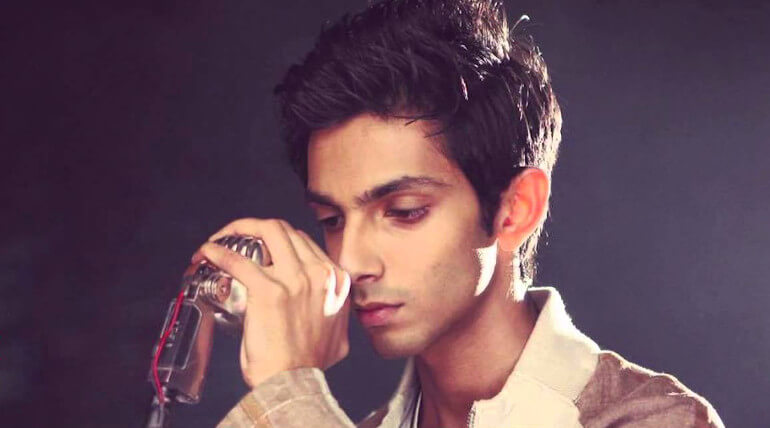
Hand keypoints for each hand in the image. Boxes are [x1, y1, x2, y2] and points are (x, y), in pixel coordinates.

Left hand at [191, 218, 350, 387]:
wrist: (295, 383)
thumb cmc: (309, 364)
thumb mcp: (337, 333)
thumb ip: (332, 313)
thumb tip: (324, 311)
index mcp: (335, 280)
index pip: (305, 242)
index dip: (279, 239)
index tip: (263, 246)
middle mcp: (318, 273)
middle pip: (285, 229)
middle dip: (257, 226)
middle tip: (239, 235)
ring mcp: (294, 279)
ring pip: (268, 231)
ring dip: (239, 229)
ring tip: (222, 238)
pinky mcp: (268, 290)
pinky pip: (238, 260)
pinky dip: (219, 252)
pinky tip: (207, 252)